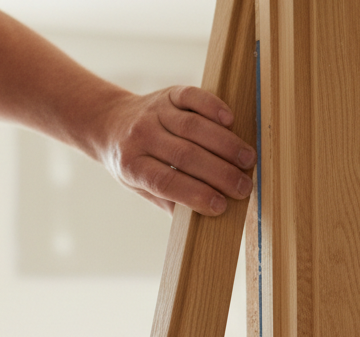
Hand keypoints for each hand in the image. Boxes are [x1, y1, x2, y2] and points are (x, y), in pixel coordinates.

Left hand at [94, 86, 255, 216]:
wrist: (111, 124)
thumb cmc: (133, 163)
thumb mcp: (139, 187)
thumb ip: (167, 200)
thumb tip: (201, 220)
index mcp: (133, 166)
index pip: (167, 182)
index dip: (196, 194)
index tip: (221, 206)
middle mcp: (141, 136)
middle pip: (185, 155)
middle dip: (219, 173)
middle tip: (244, 187)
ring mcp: (155, 112)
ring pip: (194, 127)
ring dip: (225, 144)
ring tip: (248, 160)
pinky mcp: (169, 93)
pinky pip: (193, 97)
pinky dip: (214, 107)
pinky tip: (232, 122)